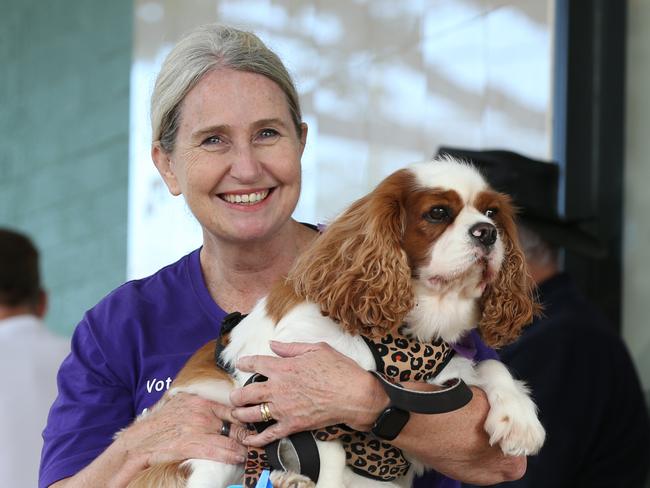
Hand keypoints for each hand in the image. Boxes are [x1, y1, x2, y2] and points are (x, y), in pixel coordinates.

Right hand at [117, 392, 247, 467]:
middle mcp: (202, 412)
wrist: (140, 439)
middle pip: (235, 423)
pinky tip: (238, 458)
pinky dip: (232, 455)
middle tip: (256, 440)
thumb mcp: (182, 404)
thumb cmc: (161, 423)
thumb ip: (200, 405)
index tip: (252, 426)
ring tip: (250, 452)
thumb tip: (217, 408)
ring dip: (243, 447)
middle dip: (247, 434)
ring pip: (231, 438)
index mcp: (201, 401)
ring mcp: (198, 428)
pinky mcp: (192, 444)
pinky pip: (219, 451)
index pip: (232, 408)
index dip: (244, 418)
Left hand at [230, 341, 388, 446]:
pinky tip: (248, 438)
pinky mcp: (292, 425)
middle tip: (234, 396)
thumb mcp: (316, 349)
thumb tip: (273, 345)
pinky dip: (256, 438)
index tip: (240, 363)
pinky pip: (268, 434)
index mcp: (284, 367)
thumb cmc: (339, 369)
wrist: (354, 394)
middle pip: (246, 392)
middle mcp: (278, 388)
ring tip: (237, 413)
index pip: (255, 363)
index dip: (244, 363)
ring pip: (251, 414)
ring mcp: (283, 408)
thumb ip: (291, 348)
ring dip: (240, 414)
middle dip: (236, 395)